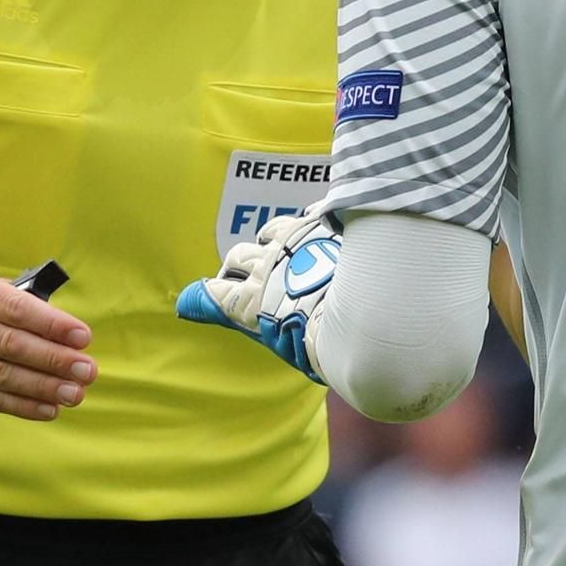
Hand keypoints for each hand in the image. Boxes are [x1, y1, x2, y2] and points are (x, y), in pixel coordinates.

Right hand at [0, 268, 96, 418]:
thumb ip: (19, 303)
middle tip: (87, 371)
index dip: (52, 324)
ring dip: (43, 387)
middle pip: (10, 345)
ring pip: (1, 376)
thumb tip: (66, 333)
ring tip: (75, 393)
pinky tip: (49, 408)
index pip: (15, 308)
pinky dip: (22, 406)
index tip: (83, 338)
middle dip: (54, 360)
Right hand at [175, 206, 341, 381]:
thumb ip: (270, 331)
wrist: (374, 307)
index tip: (192, 299)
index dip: (203, 298)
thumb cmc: (334, 342)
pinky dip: (308, 224)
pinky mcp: (322, 224)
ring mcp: (295, 241)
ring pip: (270, 231)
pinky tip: (318, 226)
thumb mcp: (295, 349)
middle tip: (244, 274)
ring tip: (278, 245)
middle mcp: (268, 267)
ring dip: (270, 239)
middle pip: (238, 257)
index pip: (218, 296)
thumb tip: (245, 332)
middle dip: (237, 266)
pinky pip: (307, 216)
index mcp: (256, 302)